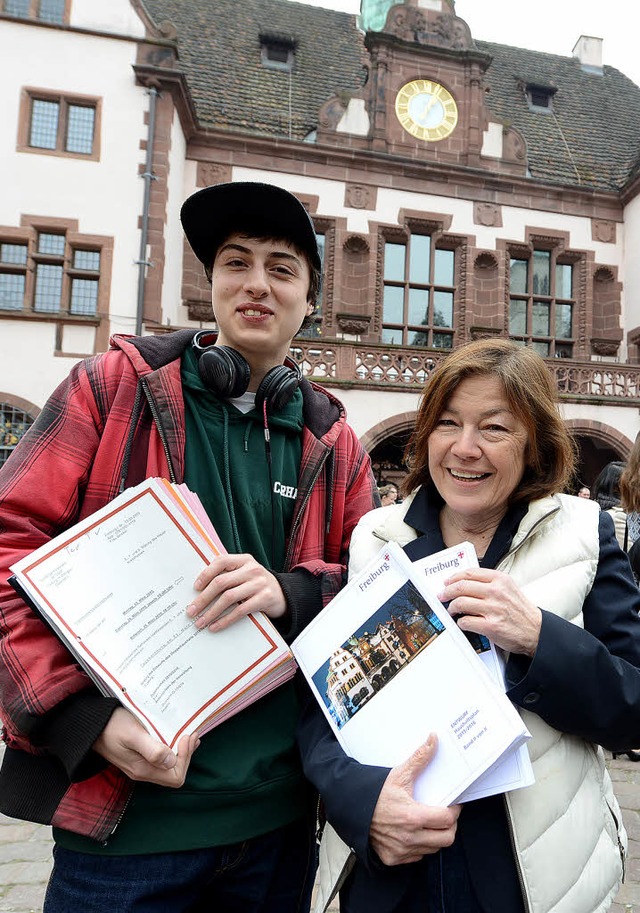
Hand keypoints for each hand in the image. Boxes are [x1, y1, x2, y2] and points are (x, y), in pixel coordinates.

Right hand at [93, 707, 198, 785]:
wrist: (89, 725)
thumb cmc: (111, 726)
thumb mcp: (133, 735)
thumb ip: (152, 750)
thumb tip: (171, 760)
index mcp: (142, 769)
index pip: (175, 777)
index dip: (185, 759)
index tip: (186, 737)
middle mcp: (143, 771)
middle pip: (175, 773)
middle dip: (186, 754)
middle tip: (191, 732)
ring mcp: (141, 764)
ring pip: (170, 765)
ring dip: (182, 750)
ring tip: (188, 732)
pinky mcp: (140, 756)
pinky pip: (162, 758)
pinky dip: (174, 747)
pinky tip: (177, 734)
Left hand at [186, 553, 286, 631]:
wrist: (283, 595)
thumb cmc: (256, 584)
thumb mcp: (245, 574)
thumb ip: (228, 574)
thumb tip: (199, 589)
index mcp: (244, 560)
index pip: (221, 561)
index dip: (206, 574)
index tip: (195, 588)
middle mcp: (252, 569)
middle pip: (221, 582)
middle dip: (203, 598)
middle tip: (191, 611)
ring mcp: (259, 583)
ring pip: (228, 598)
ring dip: (211, 612)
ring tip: (200, 622)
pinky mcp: (264, 599)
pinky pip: (240, 611)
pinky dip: (225, 620)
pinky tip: (215, 626)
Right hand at [369, 734, 460, 865]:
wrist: (352, 808)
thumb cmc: (376, 792)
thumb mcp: (399, 774)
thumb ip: (419, 758)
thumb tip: (434, 739)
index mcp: (412, 816)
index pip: (448, 819)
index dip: (454, 811)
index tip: (453, 804)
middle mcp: (408, 837)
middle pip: (446, 838)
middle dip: (449, 826)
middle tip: (445, 815)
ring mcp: (402, 851)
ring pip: (434, 849)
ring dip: (436, 836)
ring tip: (430, 822)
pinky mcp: (394, 859)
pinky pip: (418, 856)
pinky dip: (421, 845)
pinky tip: (415, 832)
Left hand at [439, 568, 541, 656]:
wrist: (536, 630)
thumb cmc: (520, 610)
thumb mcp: (508, 588)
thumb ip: (489, 582)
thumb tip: (464, 581)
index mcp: (500, 580)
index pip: (469, 573)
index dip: (453, 577)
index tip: (447, 582)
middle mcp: (496, 592)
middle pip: (461, 587)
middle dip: (447, 592)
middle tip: (442, 596)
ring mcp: (493, 609)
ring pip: (460, 603)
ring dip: (452, 608)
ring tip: (452, 610)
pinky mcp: (491, 626)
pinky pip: (466, 621)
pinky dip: (460, 622)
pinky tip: (463, 622)